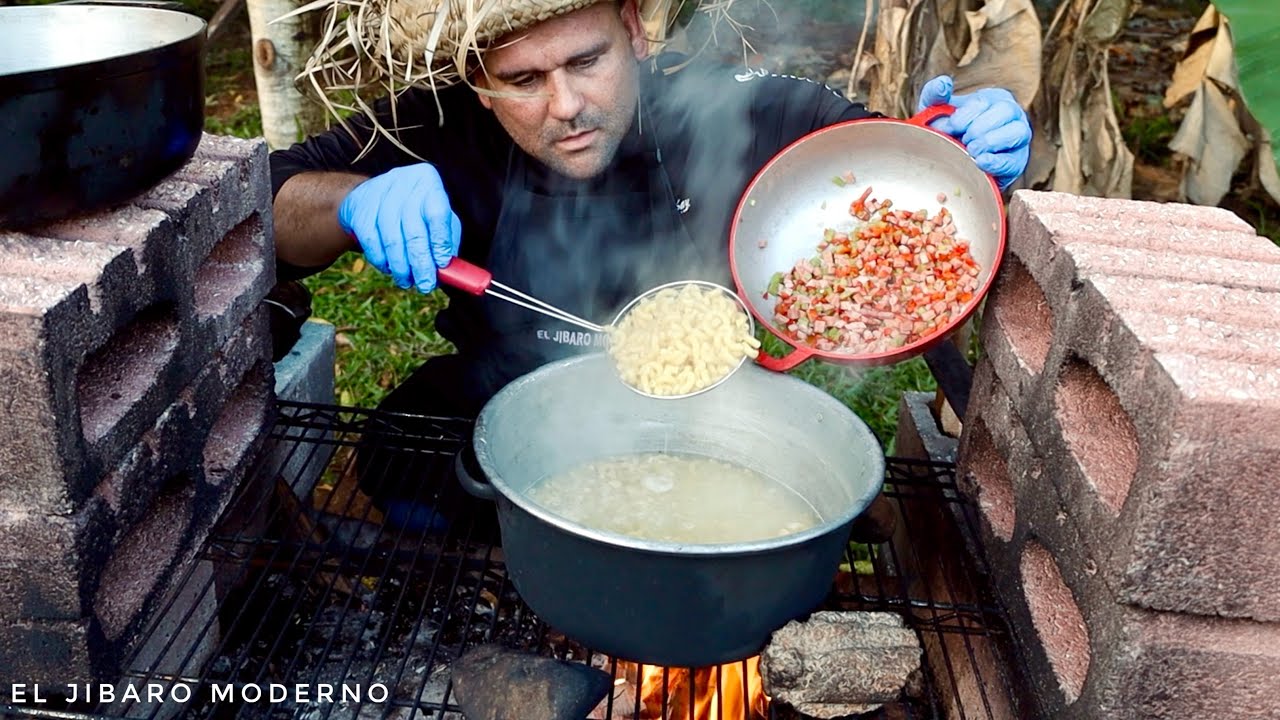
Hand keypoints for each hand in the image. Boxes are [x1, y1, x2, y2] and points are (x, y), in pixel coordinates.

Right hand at [338, 163, 461, 291]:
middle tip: (425, 285)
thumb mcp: (437, 217)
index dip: (439, 242)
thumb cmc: (414, 209)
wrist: (371, 195)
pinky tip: (389, 268)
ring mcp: (379, 195)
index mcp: (428, 181)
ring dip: (401, 267)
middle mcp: (403, 183)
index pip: (437, 213)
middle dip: (420, 264)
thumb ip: (447, 241)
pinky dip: (381, 261)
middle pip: (413, 231)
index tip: (441, 265)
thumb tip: (451, 269)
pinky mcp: (360, 209)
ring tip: (407, 281)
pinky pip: (371, 243)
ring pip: (391, 240)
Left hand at [916, 75, 1030, 190]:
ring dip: (991, 141)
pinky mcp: (1017, 162)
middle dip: (979, 127)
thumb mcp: (935, 112)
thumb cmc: (947, 132)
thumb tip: (943, 84)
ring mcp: (1018, 139)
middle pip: (1006, 111)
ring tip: (971, 151)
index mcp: (994, 98)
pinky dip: (998, 162)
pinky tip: (981, 162)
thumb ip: (934, 94)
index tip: (948, 129)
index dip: (963, 117)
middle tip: (962, 140)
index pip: (983, 101)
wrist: (949, 162)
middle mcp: (1011, 115)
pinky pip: (1014, 161)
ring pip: (1018, 132)